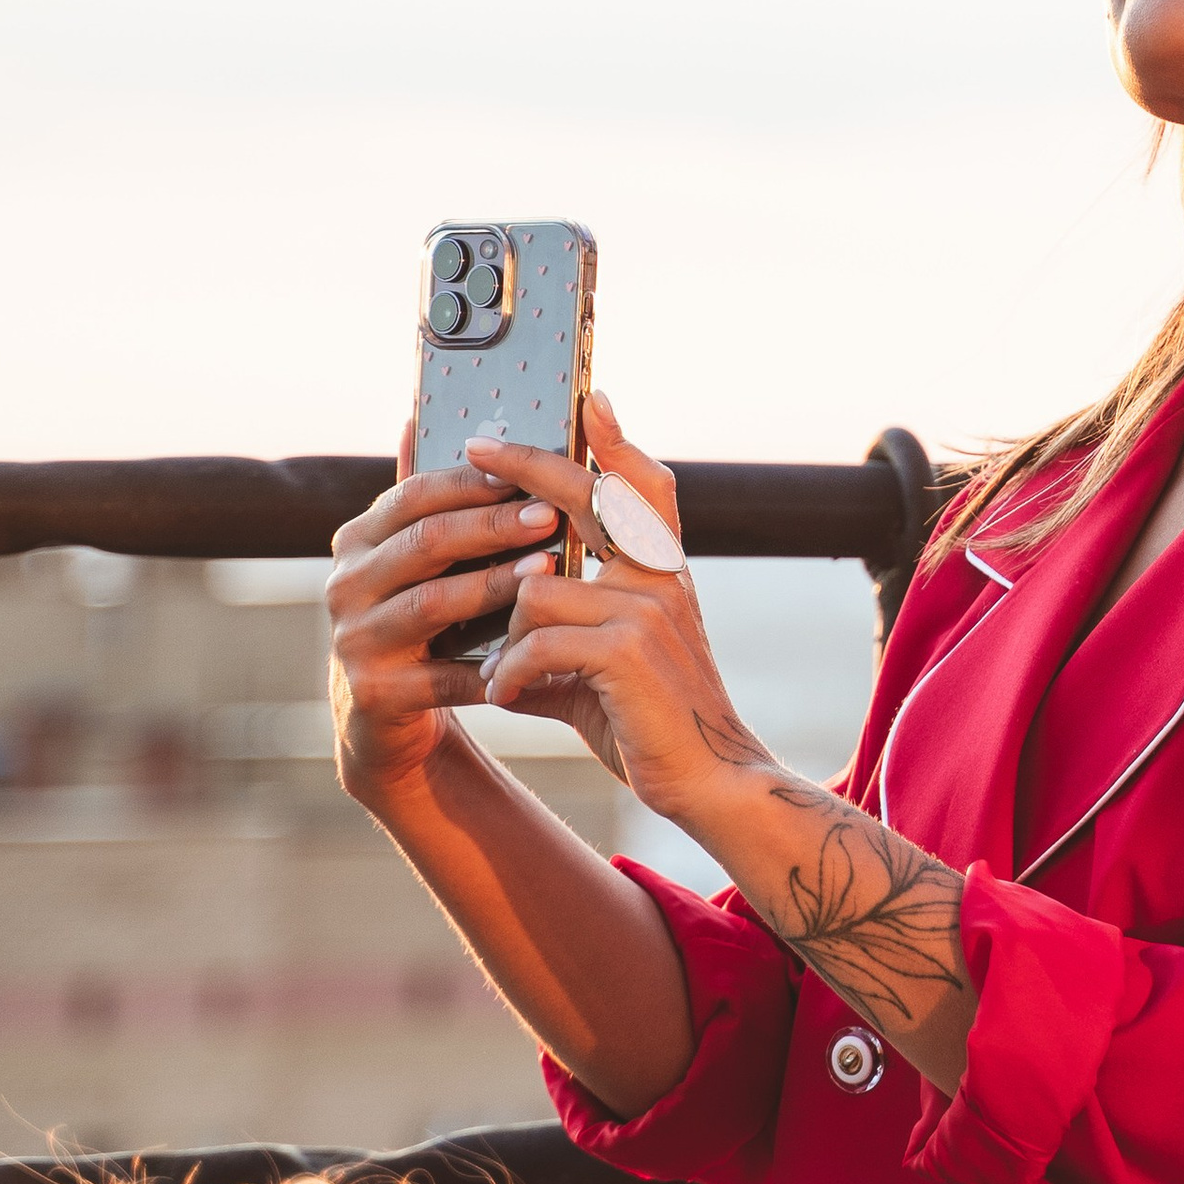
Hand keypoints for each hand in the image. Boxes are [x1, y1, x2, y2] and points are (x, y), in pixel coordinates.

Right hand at [327, 418, 572, 803]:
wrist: (386, 716)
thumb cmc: (421, 619)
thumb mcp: (415, 557)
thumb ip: (423, 496)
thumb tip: (417, 414)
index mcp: (359, 539)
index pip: (414, 494)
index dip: (473, 482)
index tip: (529, 472)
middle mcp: (345, 583)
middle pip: (426, 542)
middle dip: (492, 526)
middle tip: (550, 516)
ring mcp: (354, 639)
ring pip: (434, 603)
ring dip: (495, 586)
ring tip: (549, 574)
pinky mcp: (373, 693)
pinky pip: (442, 676)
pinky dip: (491, 664)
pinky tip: (536, 652)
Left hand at [466, 391, 781, 829]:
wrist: (709, 781)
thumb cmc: (649, 721)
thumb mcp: (609, 659)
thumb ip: (562, 628)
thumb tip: (496, 624)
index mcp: (662, 570)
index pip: (645, 482)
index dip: (614, 439)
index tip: (588, 402)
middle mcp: (659, 575)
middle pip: (583, 495)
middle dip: (523, 465)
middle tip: (474, 448)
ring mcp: (646, 607)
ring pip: (534, 587)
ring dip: (502, 635)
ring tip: (501, 674)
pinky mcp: (627, 650)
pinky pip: (534, 640)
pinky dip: (508, 673)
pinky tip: (505, 696)